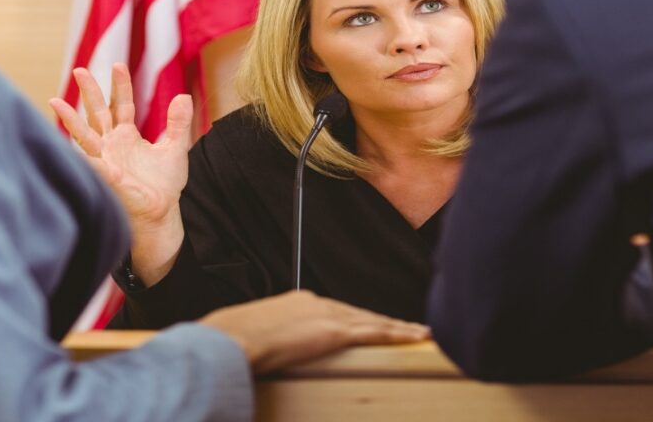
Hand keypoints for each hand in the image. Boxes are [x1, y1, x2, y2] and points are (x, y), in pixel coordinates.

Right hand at [50, 64, 191, 282]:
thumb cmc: (165, 183)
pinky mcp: (104, 174)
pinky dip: (82, 151)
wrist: (162, 212)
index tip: (118, 65)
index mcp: (127, 134)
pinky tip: (68, 139)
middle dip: (90, 92)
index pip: (121, 104)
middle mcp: (111, 143)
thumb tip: (184, 96)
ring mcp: (105, 158)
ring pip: (84, 133)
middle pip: (97, 112)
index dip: (120, 85)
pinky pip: (90, 160)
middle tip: (80, 70)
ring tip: (54, 101)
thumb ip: (178, 122)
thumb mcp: (176, 148)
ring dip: (70, 118)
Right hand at [200, 291, 430, 374]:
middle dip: (383, 322)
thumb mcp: (253, 334)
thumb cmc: (233, 338)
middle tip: (407, 328)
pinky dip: (397, 335)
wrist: (232, 338)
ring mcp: (327, 316)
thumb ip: (269, 339)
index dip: (357, 320)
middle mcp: (317, 303)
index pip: (336, 310)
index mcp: (298, 301)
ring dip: (398, 328)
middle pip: (359, 314)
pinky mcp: (334, 332)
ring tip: (420, 333)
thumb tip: (267, 351)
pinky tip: (414, 337)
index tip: (369, 325)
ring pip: (373, 322)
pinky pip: (374, 333)